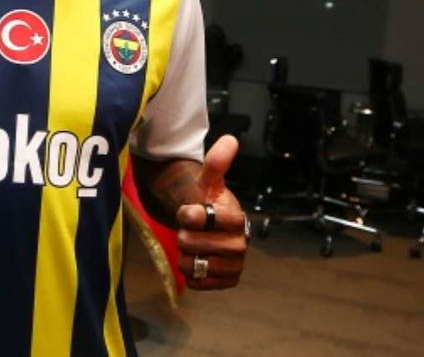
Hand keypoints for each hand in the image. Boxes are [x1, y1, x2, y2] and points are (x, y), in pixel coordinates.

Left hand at [175, 135, 246, 289]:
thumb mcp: (207, 181)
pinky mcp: (226, 281)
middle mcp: (240, 244)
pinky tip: (194, 261)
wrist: (205, 226)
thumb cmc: (205, 202)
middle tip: (186, 231)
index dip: (192, 216)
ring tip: (189, 245)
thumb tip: (230, 140)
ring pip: (196, 265)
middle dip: (184, 236)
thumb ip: (216, 163)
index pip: (212, 219)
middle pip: (198, 245)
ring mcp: (234, 264)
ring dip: (184, 255)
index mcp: (236, 219)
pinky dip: (190, 274)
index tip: (186, 211)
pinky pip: (199, 283)